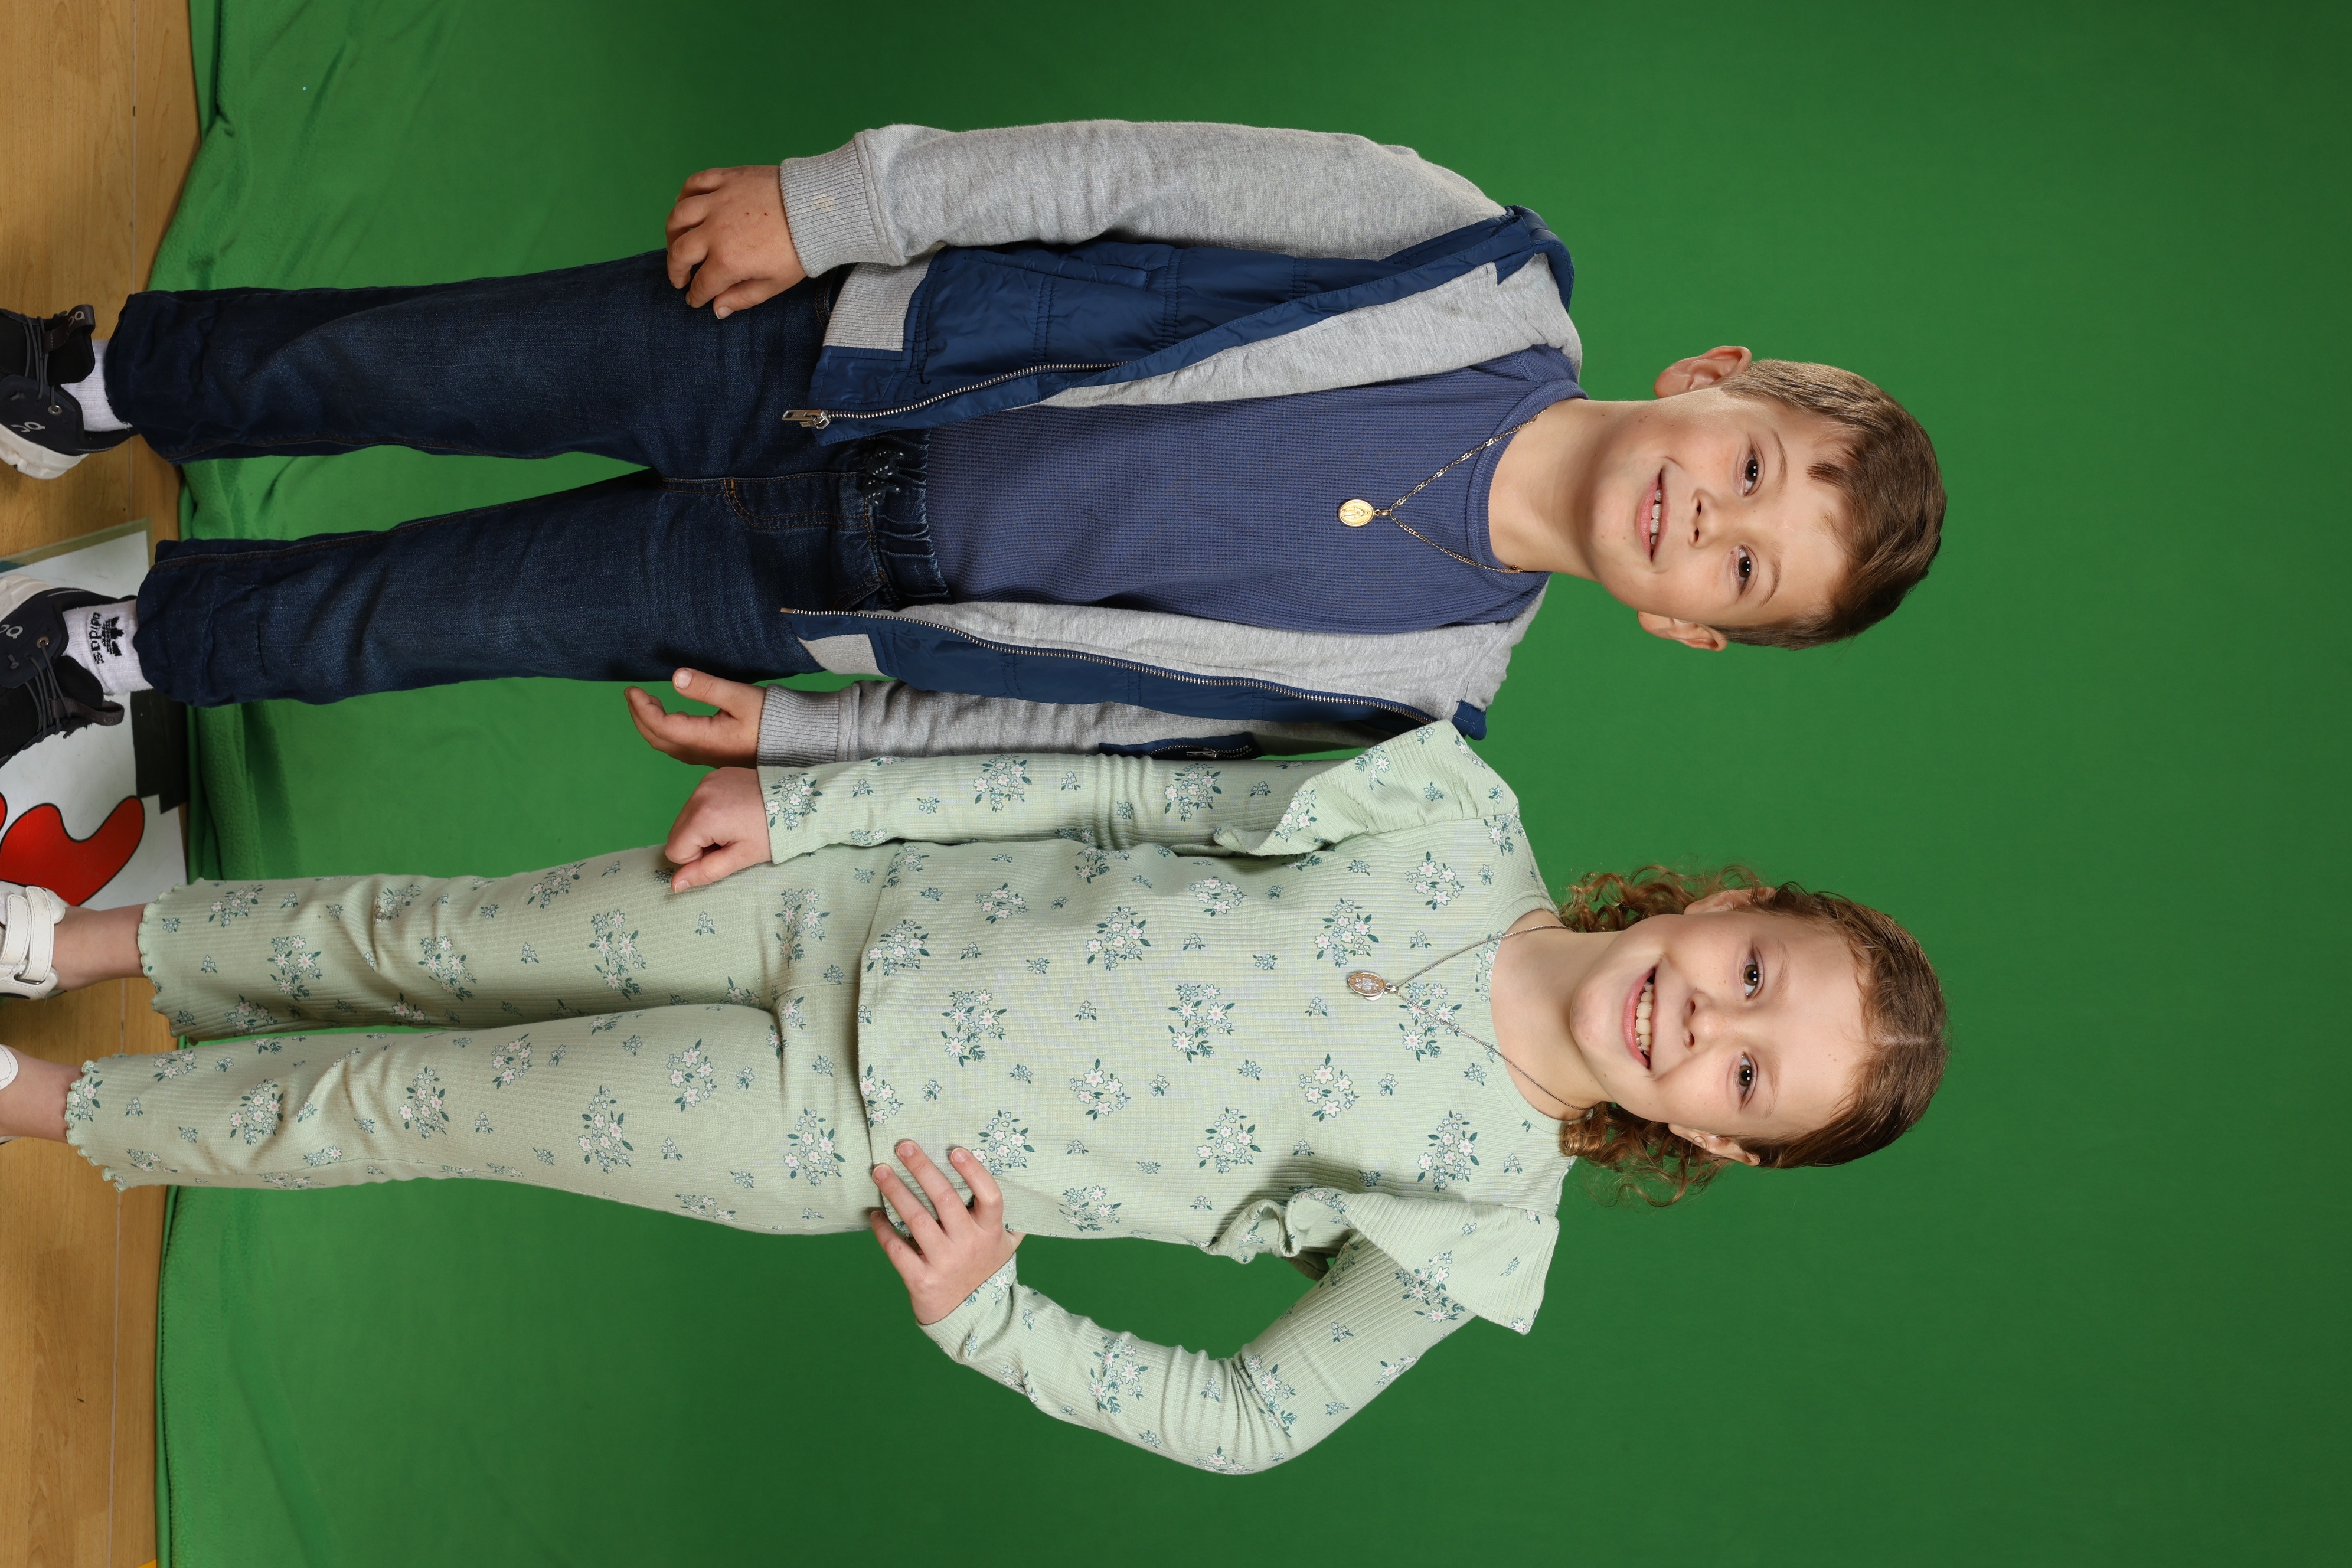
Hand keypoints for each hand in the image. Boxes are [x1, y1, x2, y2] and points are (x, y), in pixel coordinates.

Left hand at [627, 668, 762, 765]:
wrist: (798, 744)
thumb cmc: (772, 719)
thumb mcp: (740, 697)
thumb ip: (707, 687)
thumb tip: (675, 678)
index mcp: (704, 738)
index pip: (660, 725)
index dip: (641, 707)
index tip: (632, 689)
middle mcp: (701, 753)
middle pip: (657, 739)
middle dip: (639, 717)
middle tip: (632, 695)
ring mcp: (707, 757)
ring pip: (666, 745)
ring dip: (650, 725)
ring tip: (646, 704)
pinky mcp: (715, 756)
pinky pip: (678, 747)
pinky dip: (664, 732)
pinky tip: (670, 718)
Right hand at [662, 767, 766, 891]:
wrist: (799, 802)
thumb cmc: (771, 833)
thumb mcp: (740, 858)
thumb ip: (705, 872)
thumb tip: (675, 885)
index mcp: (703, 817)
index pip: (674, 851)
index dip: (696, 859)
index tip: (723, 853)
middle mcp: (698, 794)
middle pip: (677, 833)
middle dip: (698, 843)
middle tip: (729, 841)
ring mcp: (706, 781)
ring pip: (686, 817)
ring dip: (703, 828)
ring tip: (733, 827)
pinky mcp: (715, 774)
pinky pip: (698, 800)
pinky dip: (709, 811)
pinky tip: (733, 812)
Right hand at [665, 165, 804, 317]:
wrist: (817, 210)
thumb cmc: (800, 250)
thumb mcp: (775, 284)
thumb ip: (742, 298)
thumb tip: (716, 309)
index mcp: (728, 261)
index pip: (701, 283)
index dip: (695, 295)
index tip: (694, 299)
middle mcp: (715, 231)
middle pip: (680, 251)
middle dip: (675, 269)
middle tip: (678, 277)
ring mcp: (718, 201)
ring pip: (679, 215)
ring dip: (672, 232)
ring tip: (676, 243)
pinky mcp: (726, 178)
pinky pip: (694, 183)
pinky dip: (684, 194)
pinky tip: (684, 205)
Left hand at [868, 1142, 1025, 1324]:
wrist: (975, 1320)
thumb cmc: (987, 1272)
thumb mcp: (1006, 1247)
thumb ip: (1012, 1220)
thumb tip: (1023, 1186)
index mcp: (990, 1232)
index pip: (989, 1197)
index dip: (973, 1172)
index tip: (954, 1150)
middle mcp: (968, 1245)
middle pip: (945, 1200)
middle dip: (922, 1169)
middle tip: (903, 1147)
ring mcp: (944, 1263)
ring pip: (917, 1220)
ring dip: (896, 1192)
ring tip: (880, 1171)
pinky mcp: (921, 1280)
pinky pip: (897, 1250)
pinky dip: (883, 1230)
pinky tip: (874, 1214)